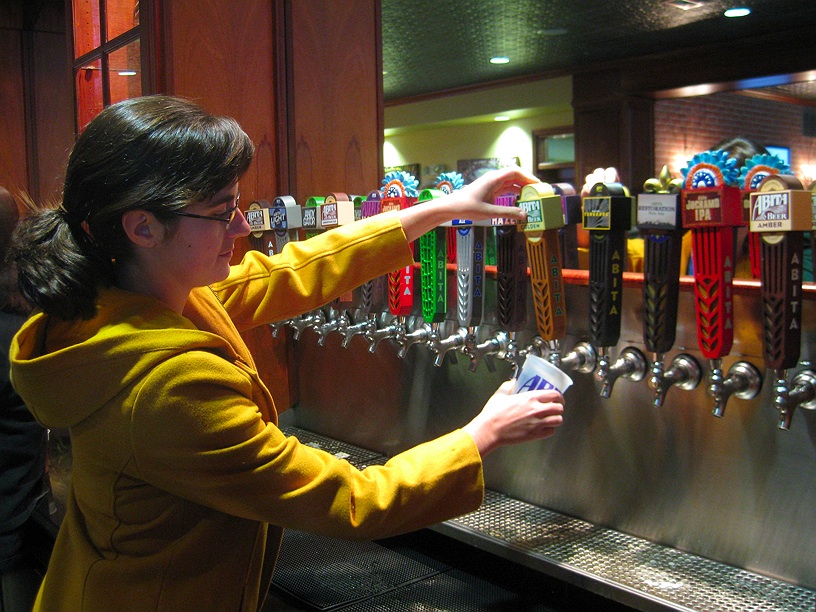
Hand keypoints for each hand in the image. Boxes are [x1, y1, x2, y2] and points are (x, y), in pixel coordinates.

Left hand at [398, 167, 538, 241]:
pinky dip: (514, 193)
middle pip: (515, 176)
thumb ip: (507, 212)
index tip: (538, 184)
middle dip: (528, 183)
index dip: (528, 176)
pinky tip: (521, 200)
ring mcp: (492, 184)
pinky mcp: (490, 191)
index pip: (515, 172)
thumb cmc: (466, 207)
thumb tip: (524, 215)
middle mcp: (494, 179)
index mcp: (493, 179)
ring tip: (533, 197)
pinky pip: (506, 189)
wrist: (451, 207)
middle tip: (539, 192)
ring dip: (522, 189)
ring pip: (511, 183)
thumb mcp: (488, 211)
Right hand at [462, 380, 564, 456]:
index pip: (554, 395)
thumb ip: (509, 386)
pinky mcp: (535, 435)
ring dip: (556, 418)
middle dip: (559, 407)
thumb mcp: (500, 394)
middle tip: (556, 408)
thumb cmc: (494, 414)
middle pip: (559, 408)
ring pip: (558, 420)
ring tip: (551, 418)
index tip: (557, 398)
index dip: (559, 396)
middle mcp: (537, 410)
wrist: (490, 430)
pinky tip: (544, 427)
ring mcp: (537, 423)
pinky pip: (551, 432)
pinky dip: (550, 429)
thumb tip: (514, 382)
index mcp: (530, 398)